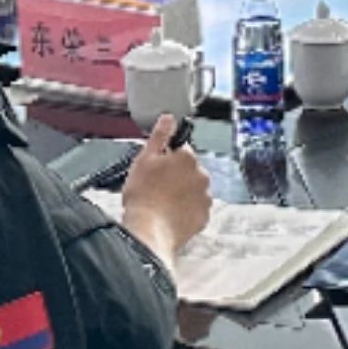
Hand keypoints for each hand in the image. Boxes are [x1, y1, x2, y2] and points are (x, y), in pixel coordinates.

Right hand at [120, 117, 213, 269]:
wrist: (149, 230)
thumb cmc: (143, 195)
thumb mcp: (144, 159)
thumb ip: (160, 136)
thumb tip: (169, 118)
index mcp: (188, 158)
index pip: (180, 150)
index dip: (166, 158)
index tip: (156, 169)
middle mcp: (202, 175)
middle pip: (189, 170)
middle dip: (176, 175)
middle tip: (156, 187)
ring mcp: (205, 197)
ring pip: (193, 189)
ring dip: (182, 192)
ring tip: (161, 203)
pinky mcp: (204, 217)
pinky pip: (196, 208)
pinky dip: (186, 210)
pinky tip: (170, 214)